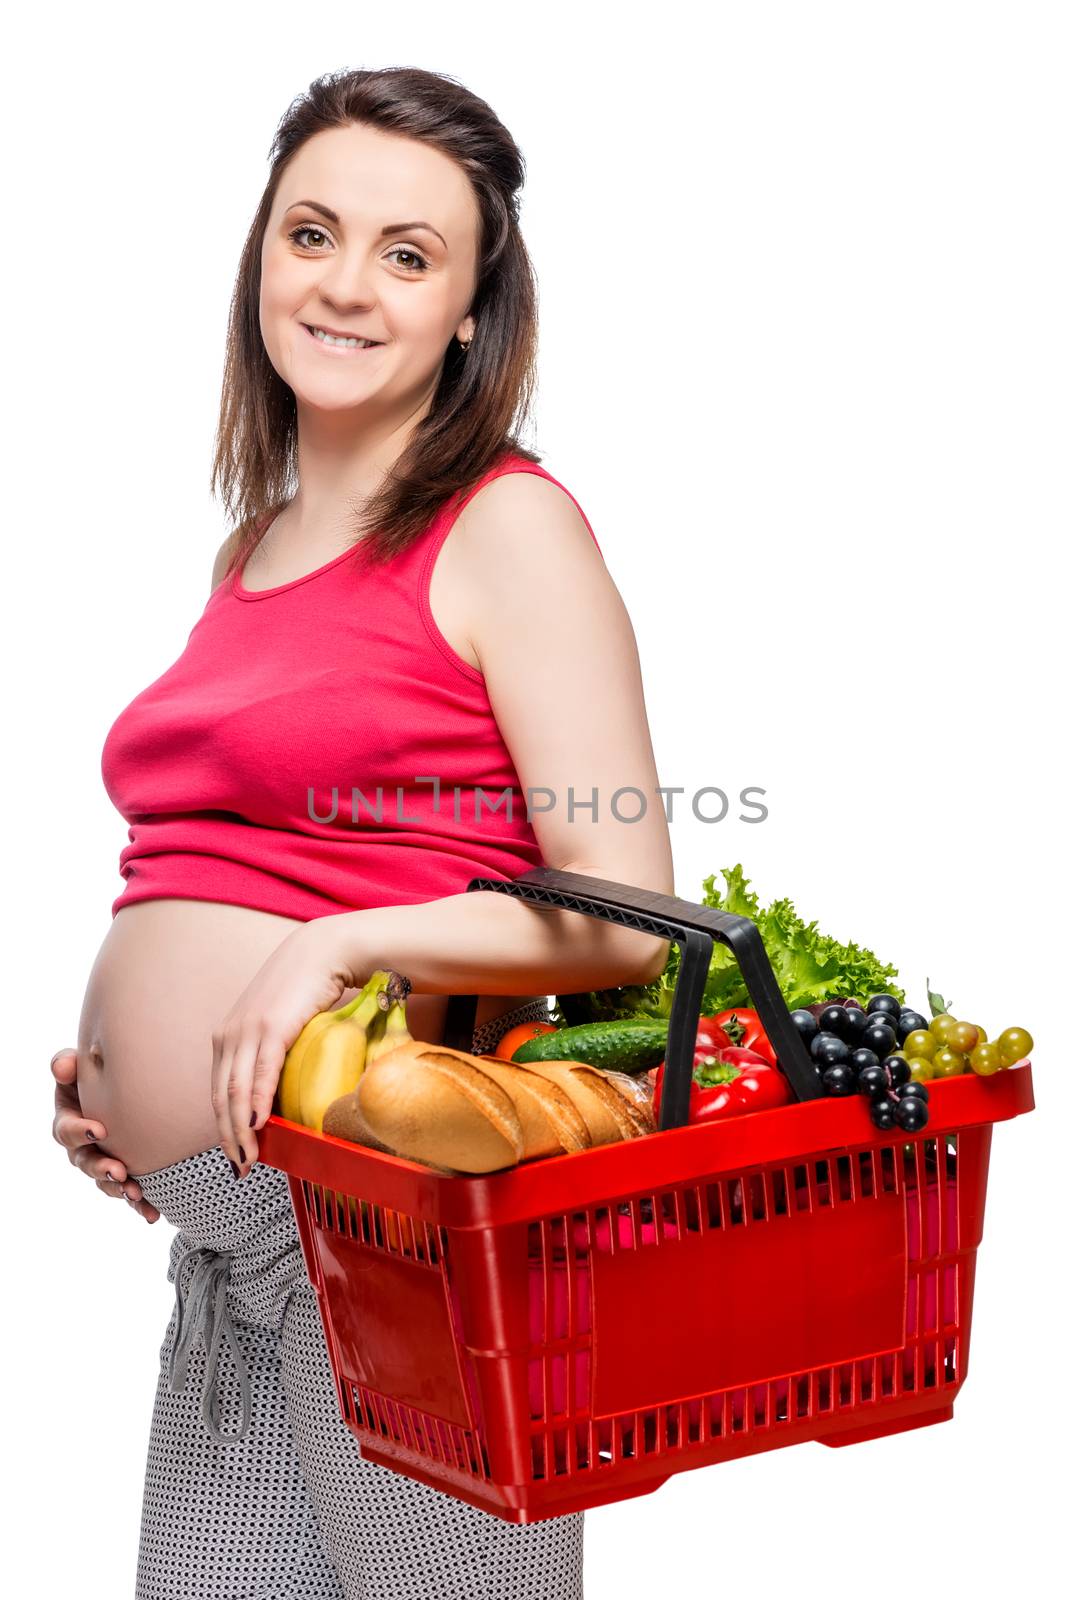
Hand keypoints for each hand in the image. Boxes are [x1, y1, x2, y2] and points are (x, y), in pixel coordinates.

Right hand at [51, 1049, 159, 1223]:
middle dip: (100, 1168)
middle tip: (117, 1170)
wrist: (130, 1088)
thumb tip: (63, 1065)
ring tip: (134, 1193)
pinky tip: (151, 1214)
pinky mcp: (125, 1174)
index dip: (79, 1131)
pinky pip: (129, 1192)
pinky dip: (140, 1205)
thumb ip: (67, 1064)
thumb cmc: (98, 1077)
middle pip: (86, 1162)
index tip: (98, 1129)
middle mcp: (83, 1147)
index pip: (66, 1130)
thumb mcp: (79, 1068)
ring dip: (119, 1189)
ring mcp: (103, 1163)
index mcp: (70, 1121)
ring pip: (106, 1182)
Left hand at [211, 917, 363, 1175]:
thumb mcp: (277, 1023)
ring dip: (241, 1129)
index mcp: (227, 1037)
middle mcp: (230, 1035)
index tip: (235, 1154)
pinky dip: (259, 1101)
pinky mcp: (272, 1027)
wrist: (323, 951)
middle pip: (222, 1097)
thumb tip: (280, 1091)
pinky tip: (261, 1124)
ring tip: (250, 1158)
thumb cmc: (305, 989)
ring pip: (238, 1091)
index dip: (223, 1127)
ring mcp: (249, 1031)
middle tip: (240, 1167)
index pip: (219, 1091)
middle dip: (228, 1137)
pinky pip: (262, 1072)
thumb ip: (269, 1052)